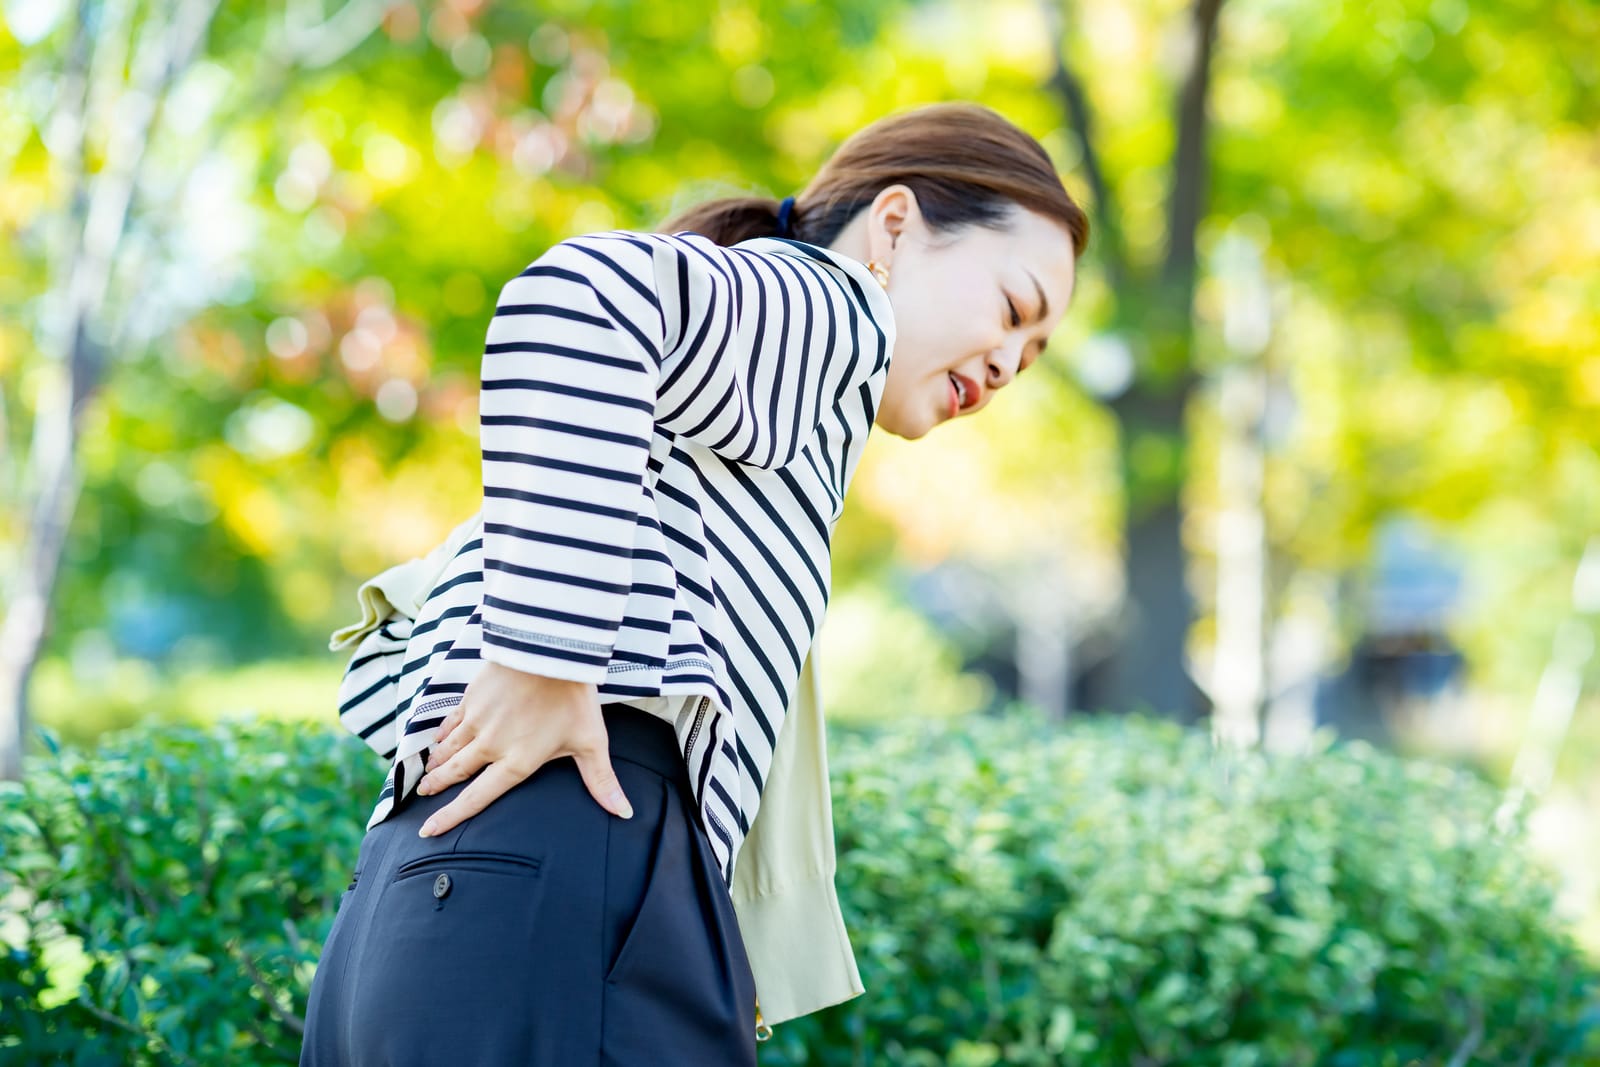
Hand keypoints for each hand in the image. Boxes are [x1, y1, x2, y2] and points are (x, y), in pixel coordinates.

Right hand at [412, 662, 632, 836]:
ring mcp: (478, 720)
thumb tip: (623, 813)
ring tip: (427, 772)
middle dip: (437, 787)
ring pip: (449, 747)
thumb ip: (601, 782)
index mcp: (517, 762)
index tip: (429, 830)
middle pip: (456, 773)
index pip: (477, 798)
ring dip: (437, 762)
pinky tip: (439, 737)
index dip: (451, 816)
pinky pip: (451, 720)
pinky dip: (442, 732)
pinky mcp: (472, 696)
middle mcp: (490, 745)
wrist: (550, 652)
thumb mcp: (591, 743)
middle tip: (423, 795)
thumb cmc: (573, 699)